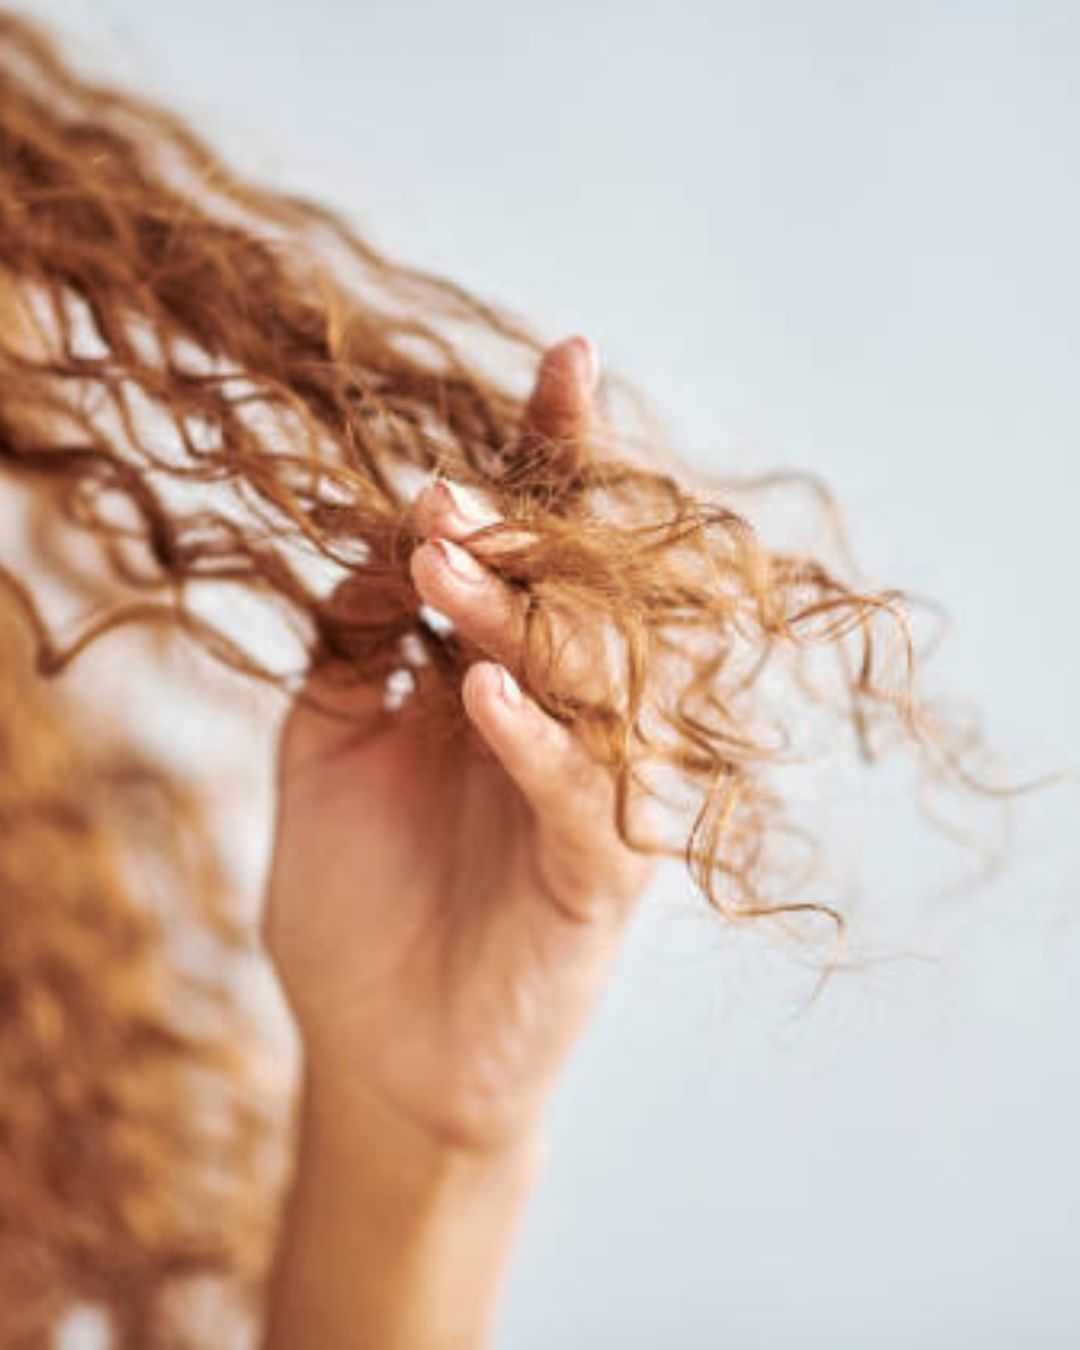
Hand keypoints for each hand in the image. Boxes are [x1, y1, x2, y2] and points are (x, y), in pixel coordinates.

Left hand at [263, 335, 656, 1154]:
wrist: (380, 1050)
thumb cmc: (359, 895)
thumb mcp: (328, 740)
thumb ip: (355, 636)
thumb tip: (381, 526)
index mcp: (508, 670)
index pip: (544, 547)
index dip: (557, 454)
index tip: (565, 356)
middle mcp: (570, 716)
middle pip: (581, 592)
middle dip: (520, 534)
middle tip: (443, 502)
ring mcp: (596, 791)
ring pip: (591, 677)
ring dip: (518, 616)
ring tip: (446, 569)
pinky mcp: (602, 874)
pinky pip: (582, 791)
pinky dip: (534, 736)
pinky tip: (479, 689)